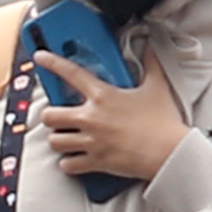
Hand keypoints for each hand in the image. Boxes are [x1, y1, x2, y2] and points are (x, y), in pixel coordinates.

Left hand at [35, 51, 192, 185]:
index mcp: (103, 96)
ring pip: (55, 141)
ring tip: (66, 137)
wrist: (170, 152)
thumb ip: (150, 64)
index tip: (41, 56)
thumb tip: (149, 46)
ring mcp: (91, 141)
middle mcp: (91, 118)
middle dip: (51, 116)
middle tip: (59, 117)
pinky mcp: (95, 162)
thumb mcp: (157, 87)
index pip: (71, 73)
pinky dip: (68, 162)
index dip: (52, 62)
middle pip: (50, 116)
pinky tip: (74, 158)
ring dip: (58, 139)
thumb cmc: (163, 121)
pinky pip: (67, 164)